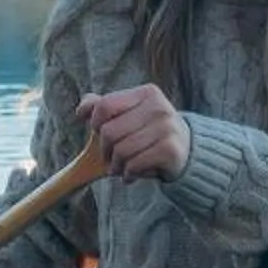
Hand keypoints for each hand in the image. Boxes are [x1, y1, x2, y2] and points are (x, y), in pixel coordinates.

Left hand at [76, 84, 191, 181]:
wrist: (187, 152)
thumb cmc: (149, 133)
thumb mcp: (128, 114)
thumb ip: (103, 107)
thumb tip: (81, 111)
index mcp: (147, 93)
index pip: (104, 106)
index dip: (95, 123)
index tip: (99, 133)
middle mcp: (159, 107)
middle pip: (109, 132)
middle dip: (105, 150)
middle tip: (112, 157)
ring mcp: (166, 128)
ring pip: (120, 151)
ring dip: (116, 166)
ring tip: (122, 167)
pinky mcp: (170, 150)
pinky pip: (133, 165)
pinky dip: (128, 174)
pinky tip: (132, 174)